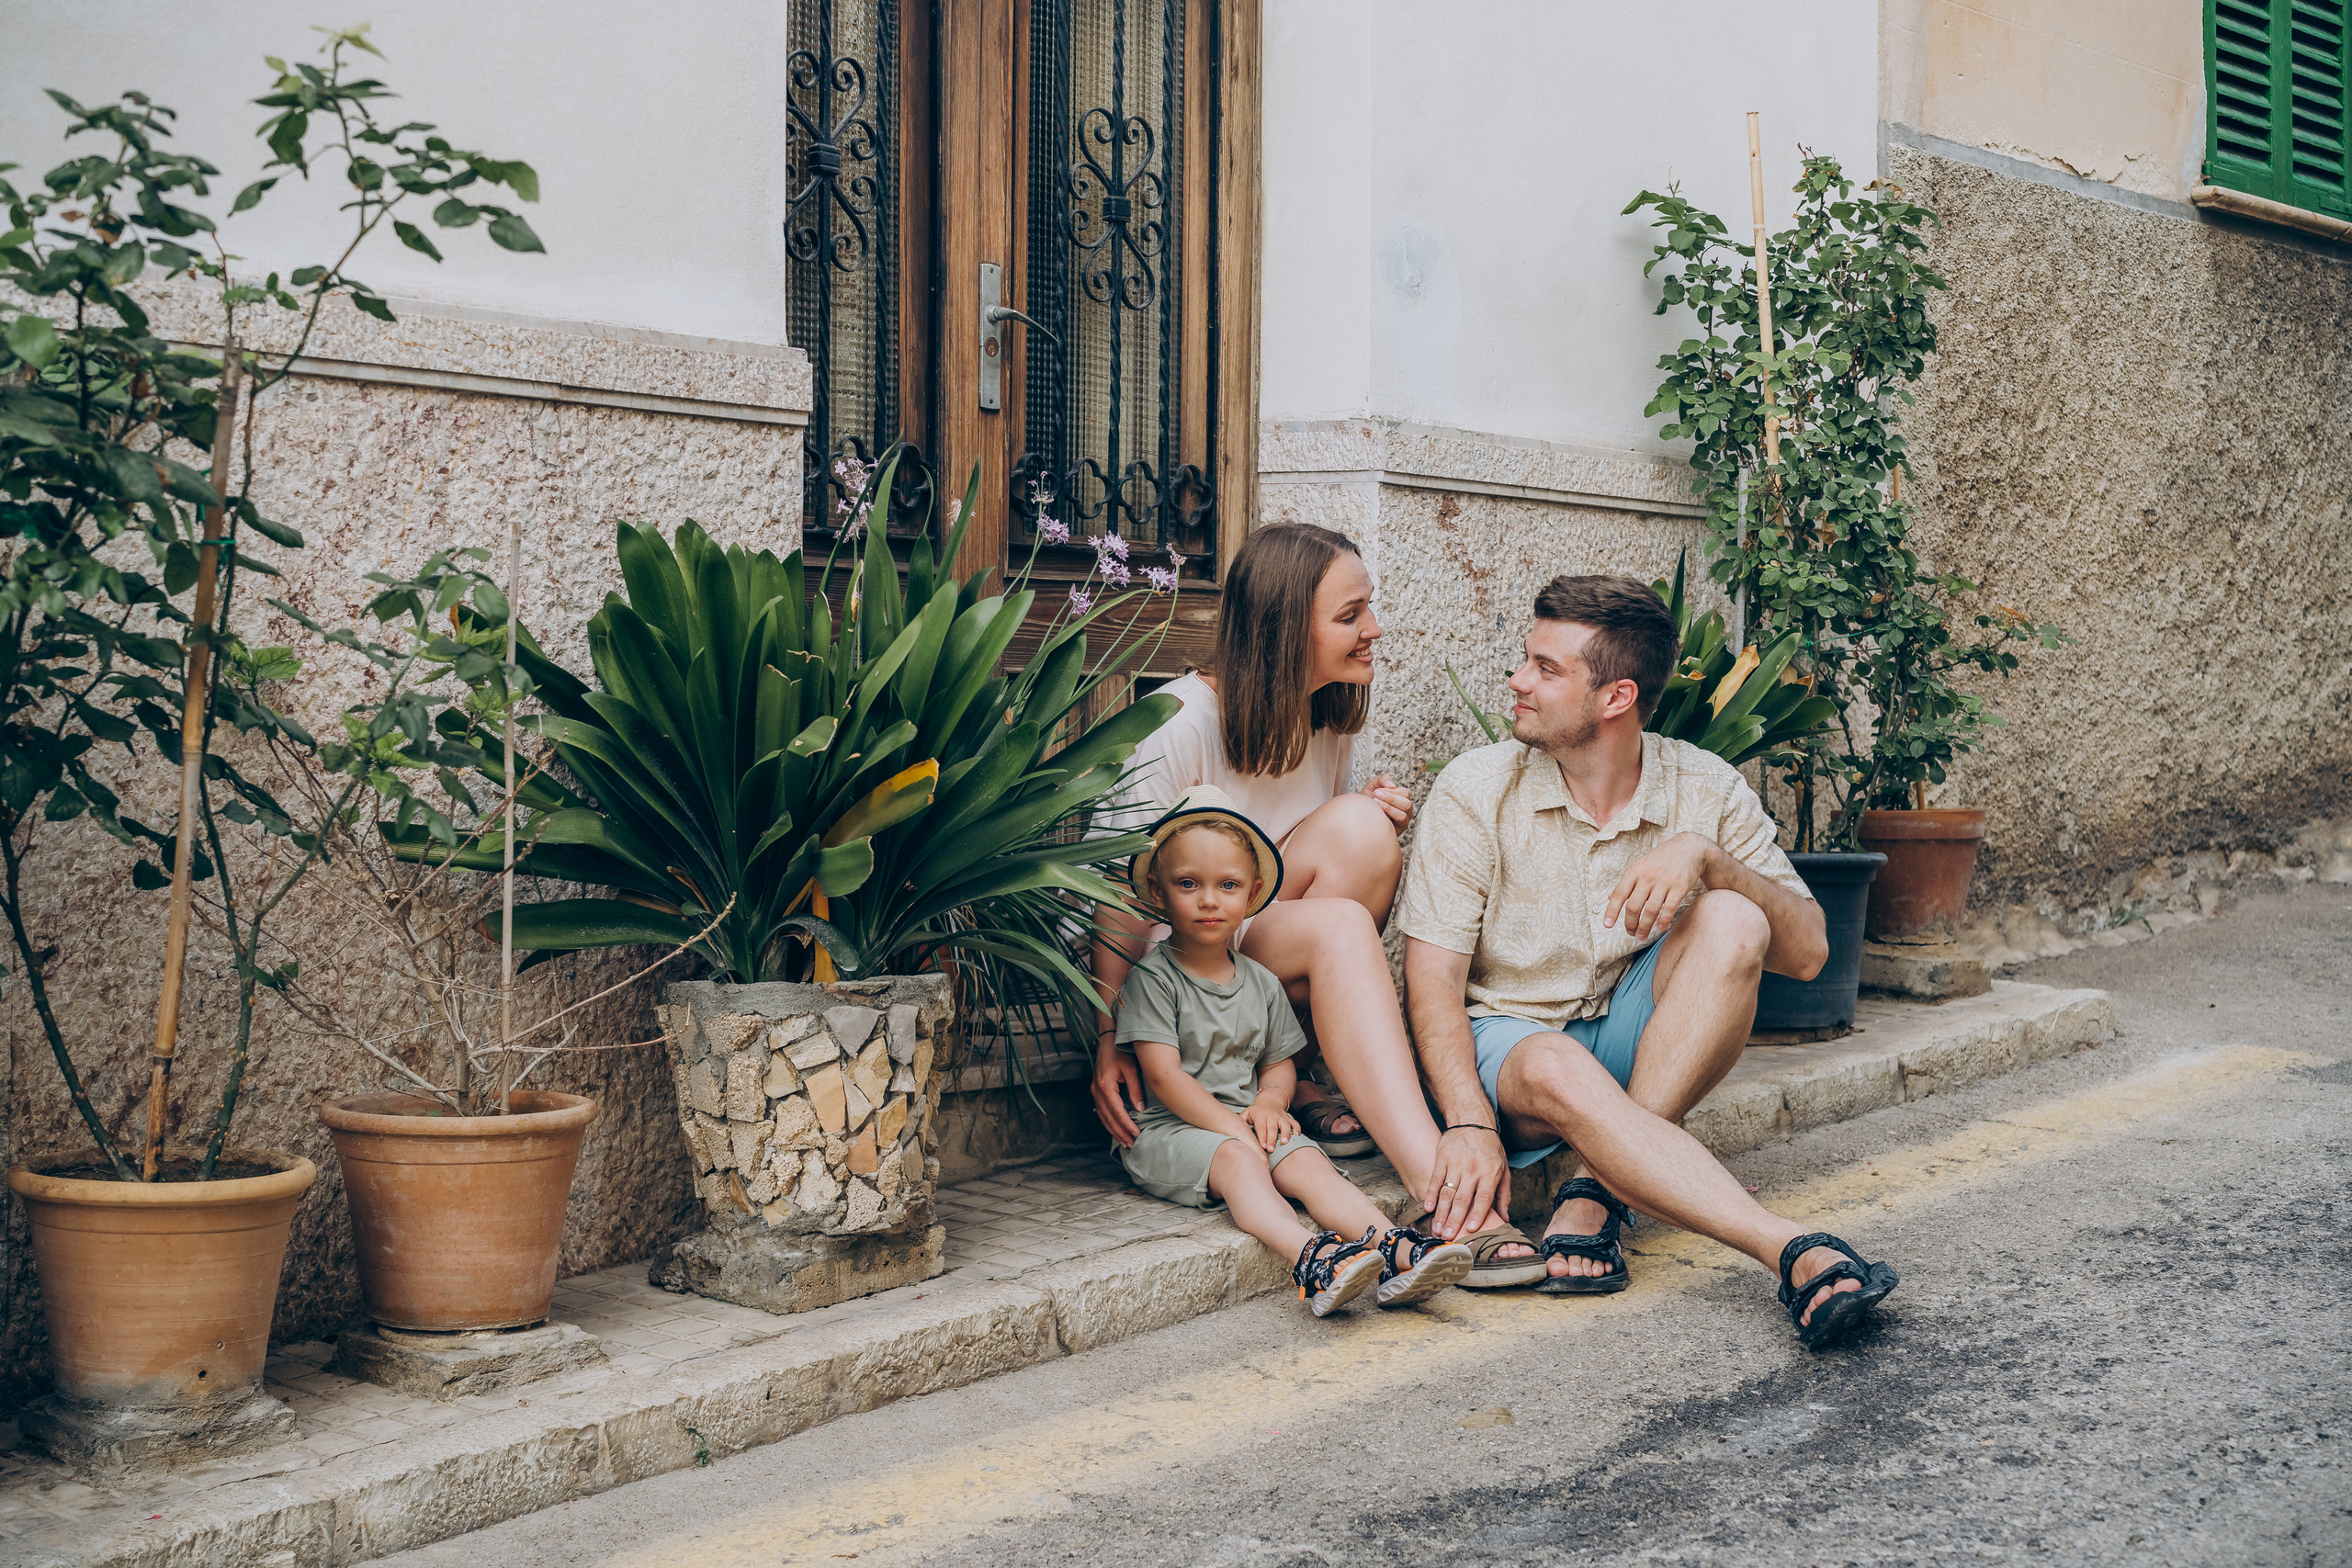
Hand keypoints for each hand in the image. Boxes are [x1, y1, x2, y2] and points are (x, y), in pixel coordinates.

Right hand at [1092, 1036, 1145, 1147]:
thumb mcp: (1132, 1069)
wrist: (1107, 1041)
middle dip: (1120, 1133)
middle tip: (1132, 1145)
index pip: (1116, 1111)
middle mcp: (1096, 1091)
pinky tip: (1117, 1131)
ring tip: (1125, 1143)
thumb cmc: (1121, 1052)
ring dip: (1114, 1131)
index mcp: (1105, 1086)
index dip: (1126, 1125)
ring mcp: (1094, 1092)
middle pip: (1108, 1118)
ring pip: (1103, 1118)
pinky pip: (1102, 1112)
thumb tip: (1140, 1110)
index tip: (1137, 1134)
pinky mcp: (1096, 1091)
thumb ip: (1135, 1090)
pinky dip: (1109, 1124)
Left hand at [1242, 1100, 1297, 1151]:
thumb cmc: (1255, 1111)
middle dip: (1272, 1139)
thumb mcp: (1246, 1113)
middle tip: (1271, 1150)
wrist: (1269, 1099)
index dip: (1262, 1136)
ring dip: (1285, 1133)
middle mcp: (1271, 1115)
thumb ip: (1240, 1121)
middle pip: (1272, 1128)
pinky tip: (1297, 1136)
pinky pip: (1294, 1122)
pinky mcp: (1288, 1118)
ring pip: (1285, 1124)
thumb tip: (1232, 1131)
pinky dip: (1297, 1128)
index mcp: (1260, 1115)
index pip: (1261, 1126)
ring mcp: (1280, 1116)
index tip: (1262, 1146)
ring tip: (1285, 1143)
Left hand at [1362, 773, 1412, 830]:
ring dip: (1390, 804)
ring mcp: (1405, 819)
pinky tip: (1379, 811)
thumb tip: (1392, 785)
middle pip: (1407, 800)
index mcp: (1402, 798)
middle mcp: (1406, 809)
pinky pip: (1402, 818)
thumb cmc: (1367, 801)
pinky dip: (1391, 811)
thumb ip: (1383, 779)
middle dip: (1390, 797)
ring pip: (1406, 808)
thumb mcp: (1373, 786)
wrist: (1358, 815)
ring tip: (1376, 802)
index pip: (1404, 793)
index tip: (1376, 791)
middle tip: (1376, 795)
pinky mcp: (1401, 828)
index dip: (1390, 791)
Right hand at [1423, 1125, 1510, 1240]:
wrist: (1473, 1121)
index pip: (1483, 1198)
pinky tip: (1428, 1207)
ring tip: (1437, 1228)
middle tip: (1448, 1236)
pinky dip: (1430, 1194)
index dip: (1476, 1215)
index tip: (1470, 1229)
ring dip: (1441, 1213)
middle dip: (1455, 1220)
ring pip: (1447, 1193)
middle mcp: (1473, 1170)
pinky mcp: (1442, 1159)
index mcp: (1490, 1173)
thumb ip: (1504, 1194)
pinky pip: (1435, 1180)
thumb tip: (1505, 1218)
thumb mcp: (1504, 1169)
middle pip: (1463, 1199)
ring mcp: (1456, 1164)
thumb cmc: (1490, 1148)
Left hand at [1605, 831, 1718, 942]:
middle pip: (1634, 906)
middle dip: (1630, 924)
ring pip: (1650, 911)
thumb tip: (1611, 897)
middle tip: (1631, 934)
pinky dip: (1663, 921)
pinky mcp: (1680, 887)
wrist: (1690, 848)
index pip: (1619, 894)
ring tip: (1642, 935)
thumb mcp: (1640, 865)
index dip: (1612, 911)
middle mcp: (1647, 876)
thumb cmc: (1662, 859)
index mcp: (1635, 871)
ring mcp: (1664, 882)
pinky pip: (1669, 909)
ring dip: (1645, 927)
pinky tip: (1660, 928)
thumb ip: (1627, 882)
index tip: (1607, 925)